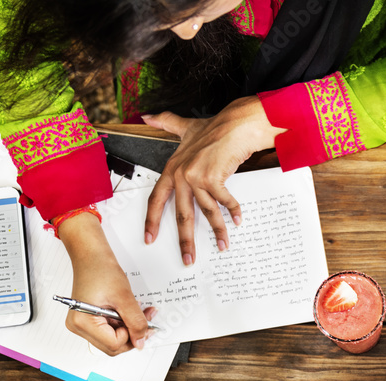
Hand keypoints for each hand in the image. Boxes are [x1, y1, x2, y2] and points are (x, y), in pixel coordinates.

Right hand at [60, 212, 153, 355]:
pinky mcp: (87, 320)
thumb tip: (141, 342)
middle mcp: (78, 326)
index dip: (132, 336)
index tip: (144, 324)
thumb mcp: (125, 298)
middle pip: (112, 346)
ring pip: (112, 340)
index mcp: (82, 322)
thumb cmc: (100, 269)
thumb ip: (136, 322)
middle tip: (145, 320)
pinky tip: (128, 313)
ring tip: (138, 313)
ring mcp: (81, 324)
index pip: (114, 344)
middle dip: (132, 335)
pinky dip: (122, 324)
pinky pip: (109, 331)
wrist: (91, 255)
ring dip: (128, 329)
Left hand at [143, 97, 285, 265]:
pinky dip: (232, 212)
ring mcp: (196, 177)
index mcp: (172, 169)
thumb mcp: (185, 126)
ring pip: (206, 213)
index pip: (157, 199)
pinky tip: (237, 221)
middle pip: (181, 215)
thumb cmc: (214, 128)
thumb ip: (167, 123)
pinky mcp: (213, 179)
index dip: (152, 221)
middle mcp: (181, 174)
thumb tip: (148, 116)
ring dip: (217, 232)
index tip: (150, 239)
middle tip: (188, 259)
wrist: (235, 125)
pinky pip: (223, 203)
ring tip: (223, 246)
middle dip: (186, 241)